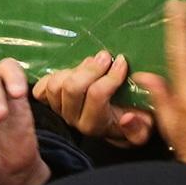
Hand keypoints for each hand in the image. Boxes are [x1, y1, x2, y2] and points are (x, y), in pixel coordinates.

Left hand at [33, 50, 154, 147]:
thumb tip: (127, 118)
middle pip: (72, 87)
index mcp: (96, 125)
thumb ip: (139, 128)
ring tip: (92, 62)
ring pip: (56, 85)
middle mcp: (74, 119)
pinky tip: (71, 71)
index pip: (97, 95)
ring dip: (75, 69)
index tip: (122, 61)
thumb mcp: (144, 128)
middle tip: (106, 56)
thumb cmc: (131, 120)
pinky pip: (41, 89)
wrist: (113, 124)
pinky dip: (53, 76)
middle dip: (91, 68)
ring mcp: (59, 110)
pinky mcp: (49, 101)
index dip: (110, 76)